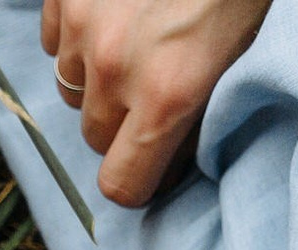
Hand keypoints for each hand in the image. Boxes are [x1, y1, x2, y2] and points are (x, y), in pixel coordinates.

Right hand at [41, 0, 269, 206]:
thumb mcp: (238, 56)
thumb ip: (199, 109)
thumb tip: (174, 147)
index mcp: (169, 96)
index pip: (121, 184)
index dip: (139, 181)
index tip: (154, 168)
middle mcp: (116, 69)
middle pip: (96, 138)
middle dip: (124, 126)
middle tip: (155, 95)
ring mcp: (83, 27)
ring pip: (74, 89)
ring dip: (100, 79)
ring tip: (137, 44)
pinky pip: (58, 41)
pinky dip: (79, 37)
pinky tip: (115, 14)